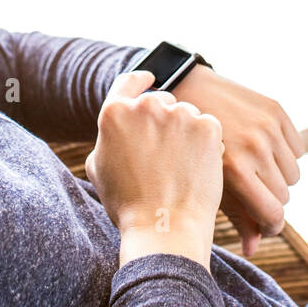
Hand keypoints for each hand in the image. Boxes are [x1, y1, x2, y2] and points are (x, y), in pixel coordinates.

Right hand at [86, 69, 224, 269]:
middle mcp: (146, 105)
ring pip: (187, 115)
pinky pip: (208, 127)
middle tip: (166, 153)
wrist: (164, 227)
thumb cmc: (128, 205)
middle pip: (162, 100)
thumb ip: (108, 137)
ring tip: (181, 168)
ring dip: (187, 132)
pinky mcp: (208, 126)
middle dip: (165, 120)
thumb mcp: (99, 168)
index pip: (130, 81)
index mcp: (115, 112)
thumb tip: (116, 125)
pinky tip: (197, 168)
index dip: (140, 80)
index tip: (150, 78)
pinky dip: (207, 144)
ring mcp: (180, 114)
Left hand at [171, 65, 305, 257]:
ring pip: (293, 174)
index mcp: (236, 171)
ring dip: (278, 176)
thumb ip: (236, 218)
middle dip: (270, 199)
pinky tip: (262, 148)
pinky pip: (298, 148)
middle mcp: (256, 148)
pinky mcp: (276, 110)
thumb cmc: (186, 147)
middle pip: (284, 195)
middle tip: (251, 193)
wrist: (183, 90)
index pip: (274, 214)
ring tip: (255, 169)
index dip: (271, 226)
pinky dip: (284, 153)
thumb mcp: (205, 183)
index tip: (264, 225)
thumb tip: (252, 251)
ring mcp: (268, 128)